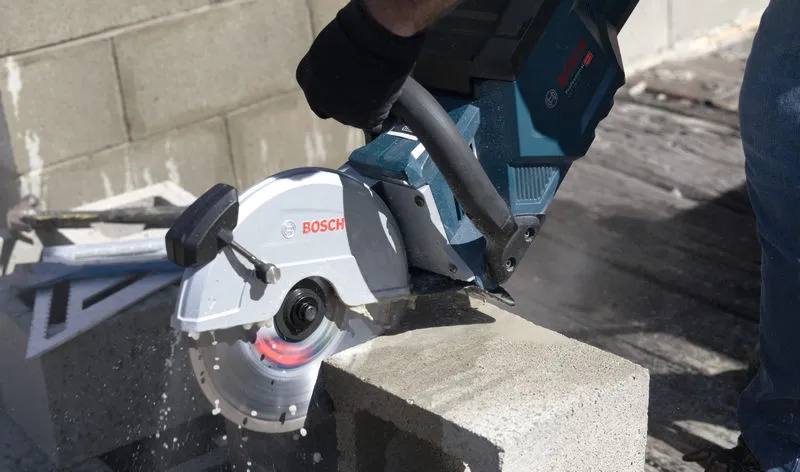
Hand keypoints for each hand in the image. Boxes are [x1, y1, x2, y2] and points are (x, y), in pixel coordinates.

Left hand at [295, 0, 455, 132]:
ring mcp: (340, 112)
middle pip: (333, 108)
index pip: (316, 91)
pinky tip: (389, 102)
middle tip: (365, 87)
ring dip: (364, 108)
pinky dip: (383, 115)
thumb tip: (339, 72)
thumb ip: (327, 65)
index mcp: (306, 77)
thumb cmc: (354, 32)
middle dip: (346, 100)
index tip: (346, 82)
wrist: (375, 40)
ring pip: (353, 117)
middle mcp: (318, 99)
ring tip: (379, 90)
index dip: (332, 87)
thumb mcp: (328, 47)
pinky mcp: (364, 120)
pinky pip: (376, 122)